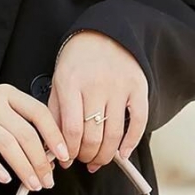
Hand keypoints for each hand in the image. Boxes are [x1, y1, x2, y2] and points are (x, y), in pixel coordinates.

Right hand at [0, 75, 70, 189]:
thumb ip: (17, 122)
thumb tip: (46, 151)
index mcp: (7, 94)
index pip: (39, 113)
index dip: (55, 136)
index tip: (64, 156)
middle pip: (26, 134)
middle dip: (41, 161)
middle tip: (49, 179)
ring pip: (8, 145)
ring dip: (24, 168)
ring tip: (33, 185)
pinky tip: (5, 179)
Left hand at [49, 30, 147, 171]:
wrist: (104, 34)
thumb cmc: (77, 62)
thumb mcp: (58, 83)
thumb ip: (56, 115)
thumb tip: (55, 149)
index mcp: (71, 83)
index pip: (72, 129)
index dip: (70, 152)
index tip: (67, 160)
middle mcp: (96, 85)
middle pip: (93, 135)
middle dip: (87, 156)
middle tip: (83, 160)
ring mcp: (119, 87)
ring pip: (114, 134)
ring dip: (106, 155)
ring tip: (99, 160)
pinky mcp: (138, 88)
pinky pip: (139, 122)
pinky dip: (131, 142)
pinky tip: (122, 154)